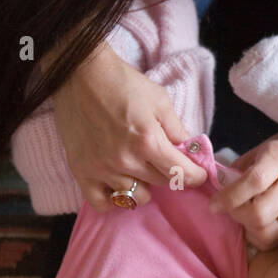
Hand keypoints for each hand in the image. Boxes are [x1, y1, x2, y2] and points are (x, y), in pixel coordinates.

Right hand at [52, 43, 208, 211]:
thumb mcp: (159, 99)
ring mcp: (102, 169)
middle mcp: (125, 161)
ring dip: (143, 185)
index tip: (198, 174)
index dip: (195, 176)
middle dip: (168, 173)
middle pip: (160, 184)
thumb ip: (177, 129)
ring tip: (139, 169)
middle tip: (163, 159)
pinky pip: (103, 204)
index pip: (181, 174)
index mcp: (147, 140)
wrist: (79, 74)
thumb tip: (191, 152)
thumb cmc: (122, 83)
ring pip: (135, 197)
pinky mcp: (82, 172)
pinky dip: (114, 199)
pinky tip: (118, 185)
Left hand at [209, 131, 277, 248]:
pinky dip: (258, 235)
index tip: (213, 204)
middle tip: (230, 208)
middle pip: (259, 213)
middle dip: (237, 214)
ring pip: (267, 232)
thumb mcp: (257, 152)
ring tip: (244, 214)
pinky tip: (256, 223)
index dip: (230, 196)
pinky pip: (274, 239)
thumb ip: (237, 172)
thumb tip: (220, 192)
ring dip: (247, 227)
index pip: (254, 181)